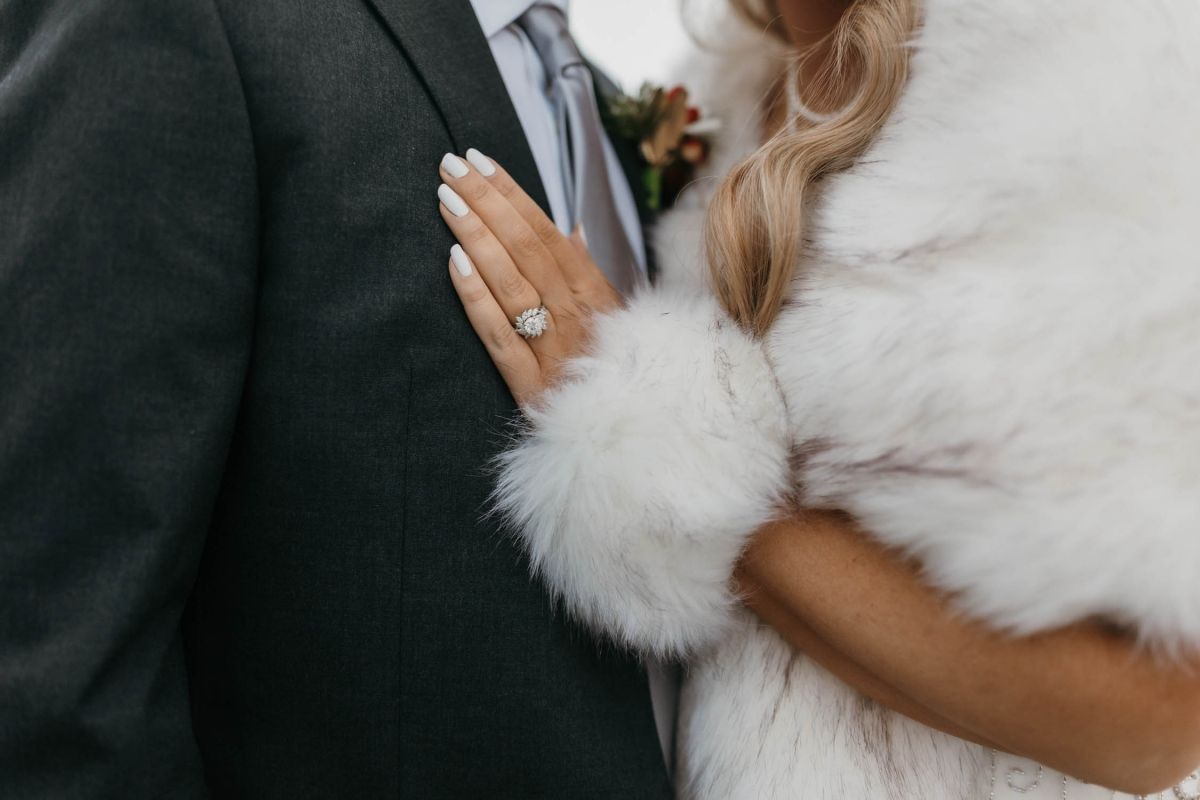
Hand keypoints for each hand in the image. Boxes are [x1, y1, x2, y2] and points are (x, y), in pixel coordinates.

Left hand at [437, 149, 621, 406]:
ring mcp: (554, 350)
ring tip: (446, 201)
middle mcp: (577, 316)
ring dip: (476, 236)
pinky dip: (476, 297)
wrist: (626, 441)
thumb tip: (571, 227)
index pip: (546, 231)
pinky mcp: (532, 387)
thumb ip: (587, 274)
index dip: (511, 194)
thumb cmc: (617, 376)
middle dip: (486, 201)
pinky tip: (454, 262)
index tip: (479, 162)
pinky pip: (499, 335)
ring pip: (511, 282)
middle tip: (449, 166)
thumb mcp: (615, 322)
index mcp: (595, 295)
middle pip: (525, 247)